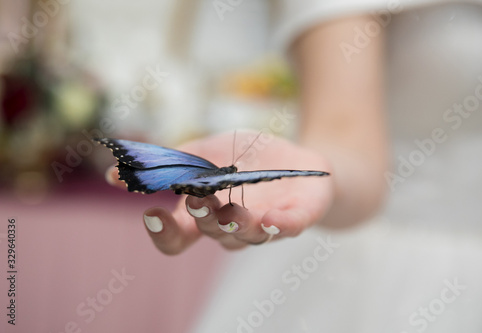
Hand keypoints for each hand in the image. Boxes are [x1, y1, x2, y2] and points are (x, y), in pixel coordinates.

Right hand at [106, 131, 333, 253]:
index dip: (162, 233)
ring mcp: (265, 226)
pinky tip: (272, 219)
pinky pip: (288, 228)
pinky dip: (279, 226)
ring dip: (236, 223)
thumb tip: (115, 171)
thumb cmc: (249, 158)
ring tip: (232, 209)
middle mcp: (231, 227)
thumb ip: (172, 162)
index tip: (150, 212)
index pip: (178, 239)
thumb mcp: (207, 150)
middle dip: (203, 218)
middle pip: (211, 234)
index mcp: (205, 215)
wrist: (300, 162)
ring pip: (246, 236)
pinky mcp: (296, 219)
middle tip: (199, 199)